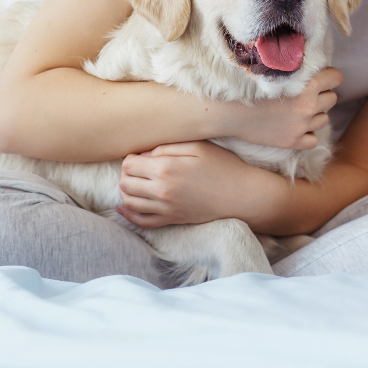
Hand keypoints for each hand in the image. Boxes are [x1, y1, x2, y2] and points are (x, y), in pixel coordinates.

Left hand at [116, 141, 288, 228]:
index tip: (141, 155)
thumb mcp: (197, 146)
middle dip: (126, 173)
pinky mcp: (172, 220)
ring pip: (129, 202)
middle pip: (125, 183)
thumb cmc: (223, 166)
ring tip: (136, 182)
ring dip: (127, 191)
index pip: (129, 164)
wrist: (242, 196)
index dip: (131, 157)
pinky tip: (126, 206)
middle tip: (138, 167)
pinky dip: (130, 214)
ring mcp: (166, 209)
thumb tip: (144, 154)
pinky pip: (142, 221)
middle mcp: (162, 191)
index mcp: (166, 169)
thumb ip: (167, 147)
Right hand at [213, 67, 341, 149]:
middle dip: (320, 95)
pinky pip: (313, 139)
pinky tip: (292, 127)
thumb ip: (296, 69)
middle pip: (332, 98)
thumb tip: (314, 66)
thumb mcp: (274, 72)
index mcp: (306, 84)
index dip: (327, 76)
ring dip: (314, 115)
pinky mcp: (293, 142)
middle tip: (301, 94)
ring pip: (324, 119)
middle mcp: (308, 105)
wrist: (227, 111)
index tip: (317, 78)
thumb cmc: (245, 86)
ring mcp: (301, 125)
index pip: (336, 77)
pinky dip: (306, 134)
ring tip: (294, 110)